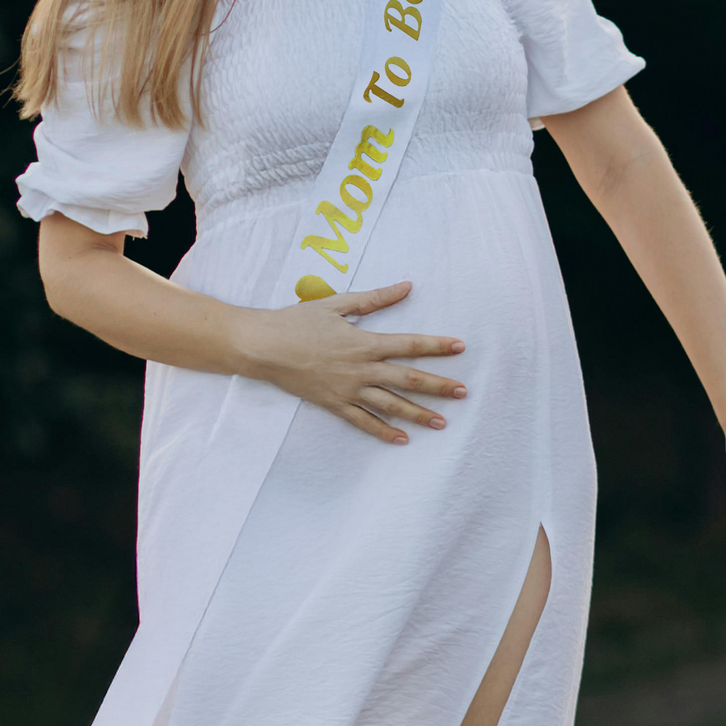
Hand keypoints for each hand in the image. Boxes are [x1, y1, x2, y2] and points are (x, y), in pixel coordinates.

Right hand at [237, 281, 466, 443]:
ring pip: (390, 404)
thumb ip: (375, 299)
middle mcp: (361, 368)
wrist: (261, 346)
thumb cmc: (296, 321)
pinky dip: (382, 431)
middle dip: (438, 386)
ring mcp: (348, 389)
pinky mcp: (333, 404)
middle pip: (408, 379)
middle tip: (464, 392)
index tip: (460, 346)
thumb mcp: (337, 304)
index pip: (410, 344)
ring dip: (418, 414)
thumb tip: (406, 286)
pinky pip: (362, 421)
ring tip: (442, 422)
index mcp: (365, 342)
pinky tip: (401, 439)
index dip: (437, 345)